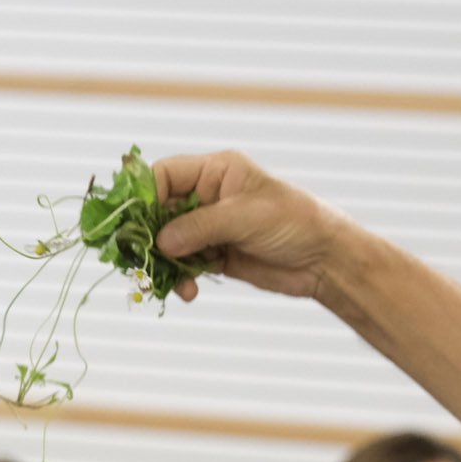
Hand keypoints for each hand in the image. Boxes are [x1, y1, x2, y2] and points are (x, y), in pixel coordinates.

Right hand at [151, 151, 361, 301]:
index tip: (135, 221)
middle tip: (141, 256)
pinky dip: (180, 278)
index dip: (145, 194)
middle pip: (160, 211)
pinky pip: (184, 265)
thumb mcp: (246, 217)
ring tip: (169, 280)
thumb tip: (161, 241)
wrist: (325, 260)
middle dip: (150, 235)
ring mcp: (210, 228)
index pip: (165, 174)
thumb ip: (201, 226)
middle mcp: (208, 197)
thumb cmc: (295, 221)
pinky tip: (187, 290)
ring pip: (169, 242)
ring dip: (164, 262)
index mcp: (216, 171)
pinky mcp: (215, 256)